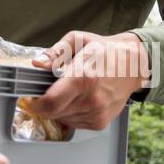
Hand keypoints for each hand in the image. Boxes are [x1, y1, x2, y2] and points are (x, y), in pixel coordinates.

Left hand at [29, 31, 148, 130]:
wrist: (134, 64)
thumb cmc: (105, 50)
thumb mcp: (77, 40)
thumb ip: (54, 52)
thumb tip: (38, 63)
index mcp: (83, 77)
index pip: (51, 102)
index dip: (35, 103)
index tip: (29, 99)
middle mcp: (91, 99)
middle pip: (54, 112)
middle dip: (44, 105)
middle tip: (46, 92)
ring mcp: (97, 113)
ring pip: (63, 119)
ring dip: (58, 109)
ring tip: (67, 92)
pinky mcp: (100, 122)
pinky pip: (74, 123)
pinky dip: (70, 114)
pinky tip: (77, 99)